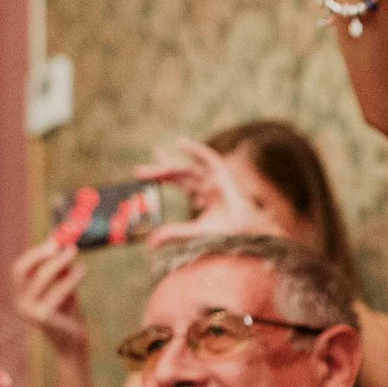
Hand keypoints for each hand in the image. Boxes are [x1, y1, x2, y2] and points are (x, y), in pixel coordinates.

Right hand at [9, 242, 90, 357]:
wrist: (73, 344)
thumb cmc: (68, 314)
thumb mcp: (62, 288)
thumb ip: (60, 271)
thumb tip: (64, 246)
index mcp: (20, 295)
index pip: (18, 269)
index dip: (34, 253)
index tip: (54, 241)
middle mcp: (19, 303)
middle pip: (23, 270)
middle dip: (41, 254)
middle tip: (62, 245)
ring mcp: (29, 311)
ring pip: (42, 277)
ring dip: (60, 262)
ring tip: (75, 253)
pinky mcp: (43, 316)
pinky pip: (58, 290)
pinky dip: (71, 277)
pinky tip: (83, 269)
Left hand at [137, 140, 292, 245]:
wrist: (247, 233)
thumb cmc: (228, 234)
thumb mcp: (195, 232)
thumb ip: (174, 233)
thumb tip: (150, 242)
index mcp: (205, 196)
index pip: (180, 181)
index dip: (162, 176)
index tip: (142, 174)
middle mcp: (210, 185)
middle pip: (181, 173)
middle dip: (161, 170)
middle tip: (139, 171)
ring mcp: (218, 179)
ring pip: (190, 167)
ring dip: (172, 164)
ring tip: (155, 159)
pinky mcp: (225, 175)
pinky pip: (210, 158)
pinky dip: (196, 150)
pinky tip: (180, 144)